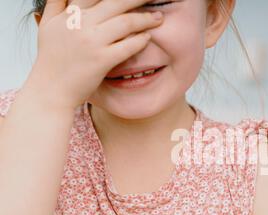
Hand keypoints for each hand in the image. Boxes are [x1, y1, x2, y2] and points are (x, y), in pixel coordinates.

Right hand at [27, 0, 163, 107]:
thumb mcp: (48, 27)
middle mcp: (79, 23)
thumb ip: (57, 6)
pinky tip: (148, 37)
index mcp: (68, 13)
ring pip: (125, 22)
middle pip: (116, 2)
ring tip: (158, 18)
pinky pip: (127, 46)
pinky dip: (140, 40)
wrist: (50, 91)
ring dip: (146, 18)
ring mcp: (91, 42)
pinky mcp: (101, 60)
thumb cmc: (51, 61)